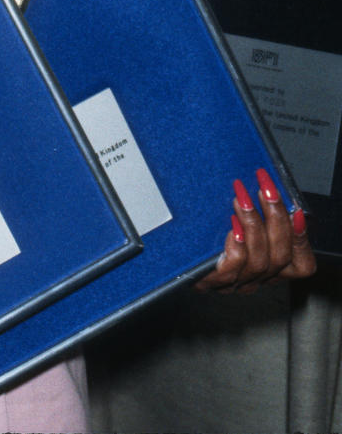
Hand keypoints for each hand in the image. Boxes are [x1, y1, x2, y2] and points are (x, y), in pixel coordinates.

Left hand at [195, 168, 315, 293]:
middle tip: (265, 188)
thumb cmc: (201, 230)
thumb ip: (254, 211)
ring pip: (259, 261)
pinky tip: (232, 226)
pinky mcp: (211, 282)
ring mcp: (234, 283)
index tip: (295, 209)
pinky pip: (233, 267)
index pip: (300, 265)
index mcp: (267, 267)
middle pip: (280, 257)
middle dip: (276, 218)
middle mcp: (255, 279)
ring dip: (254, 224)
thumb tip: (267, 184)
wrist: (165, 251)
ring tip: (241, 198)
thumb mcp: (235, 218)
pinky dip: (238, 245)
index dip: (302, 238)